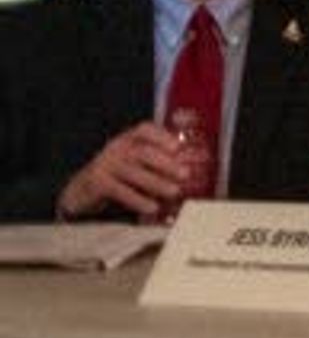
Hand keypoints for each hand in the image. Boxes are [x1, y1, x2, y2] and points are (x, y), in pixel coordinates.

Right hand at [57, 122, 194, 221]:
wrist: (82, 190)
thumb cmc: (120, 176)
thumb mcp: (138, 164)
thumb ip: (162, 163)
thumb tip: (197, 167)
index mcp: (130, 139)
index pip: (145, 130)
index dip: (162, 136)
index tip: (178, 146)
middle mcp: (117, 148)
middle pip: (142, 152)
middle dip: (165, 163)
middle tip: (185, 174)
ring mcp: (105, 164)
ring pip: (132, 171)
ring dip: (155, 182)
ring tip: (174, 192)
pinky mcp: (97, 182)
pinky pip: (118, 189)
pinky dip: (137, 199)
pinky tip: (152, 207)